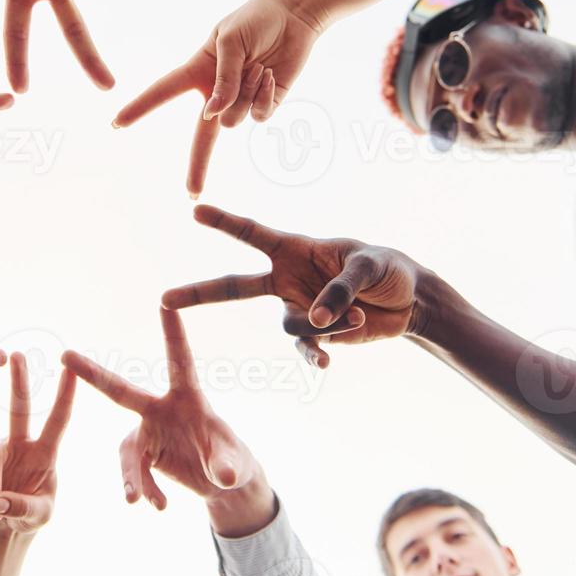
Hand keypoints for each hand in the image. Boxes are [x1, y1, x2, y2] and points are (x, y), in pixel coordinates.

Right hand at [0, 353, 76, 535]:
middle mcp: (20, 443)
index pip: (59, 420)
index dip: (65, 395)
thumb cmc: (31, 515)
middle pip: (19, 408)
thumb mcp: (37, 516)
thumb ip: (22, 507)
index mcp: (45, 452)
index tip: (70, 369)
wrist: (5, 524)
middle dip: (18, 381)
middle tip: (17, 354)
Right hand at [62, 309, 258, 509]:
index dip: (173, 332)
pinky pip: (133, 473)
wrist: (220, 483)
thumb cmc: (233, 462)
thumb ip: (229, 466)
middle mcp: (161, 410)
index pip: (179, 361)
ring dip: (131, 475)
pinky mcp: (143, 454)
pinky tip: (158, 505)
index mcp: (188, 400)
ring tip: (138, 500)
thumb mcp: (235, 466)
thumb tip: (224, 475)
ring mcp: (148, 432)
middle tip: (66, 356)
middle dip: (93, 374)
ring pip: (126, 451)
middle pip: (121, 390)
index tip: (165, 301)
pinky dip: (143, 489)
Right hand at [113, 0, 322, 196]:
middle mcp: (217, 91)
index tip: (117, 123)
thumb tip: (213, 116)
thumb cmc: (254, 19)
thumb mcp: (230, 42)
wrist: (293, 15)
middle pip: (202, 136)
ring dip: (244, 92)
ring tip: (257, 65)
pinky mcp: (265, 103)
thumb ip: (222, 79)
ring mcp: (242, 100)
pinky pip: (258, 116)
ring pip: (234, 120)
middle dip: (197, 166)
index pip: (163, 92)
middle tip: (191, 193)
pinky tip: (270, 75)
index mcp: (198, 70)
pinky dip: (263, 96)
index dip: (140, 108)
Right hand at [161, 205, 421, 367]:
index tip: (196, 210)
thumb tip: (317, 322)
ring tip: (359, 315)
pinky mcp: (318, 335)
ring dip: (325, 323)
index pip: (253, 234)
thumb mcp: (368, 267)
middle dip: (200, 292)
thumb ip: (340, 289)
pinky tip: (324, 364)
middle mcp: (288, 280)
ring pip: (291, 324)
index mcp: (297, 249)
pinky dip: (314, 355)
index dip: (225, 222)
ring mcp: (299, 308)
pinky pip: (305, 348)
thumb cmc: (386, 268)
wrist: (409, 301)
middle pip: (235, 287)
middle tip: (166, 298)